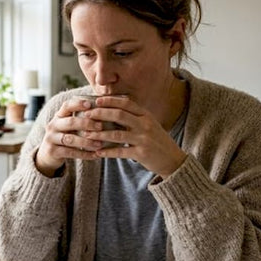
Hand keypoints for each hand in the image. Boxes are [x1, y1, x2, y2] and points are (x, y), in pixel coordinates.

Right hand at [34, 97, 105, 176]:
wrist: (48, 154)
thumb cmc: (66, 136)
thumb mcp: (69, 125)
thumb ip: (81, 117)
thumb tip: (104, 109)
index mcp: (59, 116)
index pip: (67, 106)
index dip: (78, 104)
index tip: (90, 104)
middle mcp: (53, 125)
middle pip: (70, 122)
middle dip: (87, 124)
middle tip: (100, 126)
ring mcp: (51, 139)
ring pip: (71, 139)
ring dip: (87, 142)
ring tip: (100, 144)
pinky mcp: (53, 151)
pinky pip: (71, 153)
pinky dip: (84, 154)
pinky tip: (95, 155)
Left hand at [71, 95, 186, 177]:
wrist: (174, 160)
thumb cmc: (157, 141)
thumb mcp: (149, 125)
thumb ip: (134, 117)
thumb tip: (113, 110)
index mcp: (146, 115)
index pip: (126, 103)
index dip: (110, 101)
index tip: (96, 100)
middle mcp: (145, 124)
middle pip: (119, 115)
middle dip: (100, 114)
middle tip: (86, 115)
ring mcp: (144, 139)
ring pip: (117, 134)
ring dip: (100, 134)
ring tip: (87, 135)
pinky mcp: (142, 153)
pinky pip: (120, 152)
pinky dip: (107, 152)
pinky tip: (97, 152)